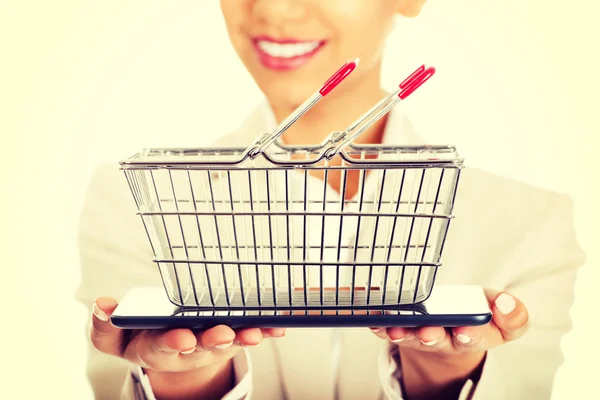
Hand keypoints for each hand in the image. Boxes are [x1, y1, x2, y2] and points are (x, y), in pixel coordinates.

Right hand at [90, 297, 284, 399]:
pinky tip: (278, 326)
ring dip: (243, 337)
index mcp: (156, 347)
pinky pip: (247, 333)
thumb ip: (105, 325)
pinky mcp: (228, 336)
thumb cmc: (138, 336)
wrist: (164, 345)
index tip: (181, 337)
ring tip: (256, 333)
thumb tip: (103, 305)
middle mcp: (186, 349)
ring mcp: (209, 343)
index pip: (163, 345)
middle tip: (224, 334)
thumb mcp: (115, 336)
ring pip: (228, 342)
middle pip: (201, 347)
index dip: (173, 341)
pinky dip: (263, 330)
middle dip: (213, 341)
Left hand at [370, 289, 528, 399]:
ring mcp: (418, 335)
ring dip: (400, 332)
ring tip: (394, 328)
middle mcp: (443, 339)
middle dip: (431, 336)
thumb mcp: (504, 320)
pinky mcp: (399, 328)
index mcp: (472, 336)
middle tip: (427, 332)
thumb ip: (513, 315)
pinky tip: (369, 316)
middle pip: (436, 340)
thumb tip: (505, 303)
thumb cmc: (479, 321)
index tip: (465, 330)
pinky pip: (385, 326)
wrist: (453, 332)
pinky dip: (376, 322)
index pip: (474, 337)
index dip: (470, 335)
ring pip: (407, 336)